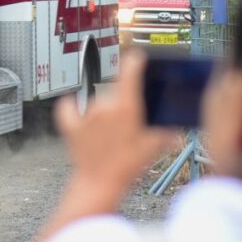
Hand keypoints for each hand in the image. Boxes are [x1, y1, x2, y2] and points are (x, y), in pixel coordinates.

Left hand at [55, 51, 177, 208]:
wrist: (99, 184)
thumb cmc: (127, 167)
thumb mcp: (152, 148)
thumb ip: (164, 133)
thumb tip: (173, 128)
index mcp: (127, 107)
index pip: (129, 71)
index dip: (134, 61)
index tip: (137, 58)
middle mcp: (105, 105)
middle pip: (115, 92)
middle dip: (122, 103)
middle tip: (126, 124)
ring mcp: (86, 114)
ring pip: (97, 103)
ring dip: (102, 113)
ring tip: (108, 134)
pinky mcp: (70, 124)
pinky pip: (68, 108)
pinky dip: (71, 108)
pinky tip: (78, 114)